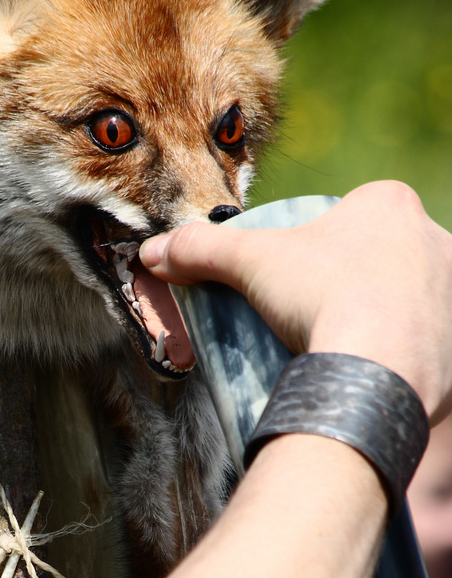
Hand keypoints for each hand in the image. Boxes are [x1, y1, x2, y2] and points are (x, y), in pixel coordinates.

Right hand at [139, 182, 451, 422]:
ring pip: (411, 299)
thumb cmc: (319, 298)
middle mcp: (434, 239)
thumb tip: (153, 253)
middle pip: (383, 257)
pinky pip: (429, 343)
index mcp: (389, 204)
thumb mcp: (249, 264)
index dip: (320, 245)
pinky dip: (405, 355)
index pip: (351, 216)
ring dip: (385, 317)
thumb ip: (201, 250)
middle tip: (314, 317)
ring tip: (343, 350)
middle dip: (354, 282)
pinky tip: (376, 373)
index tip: (297, 280)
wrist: (374, 371)